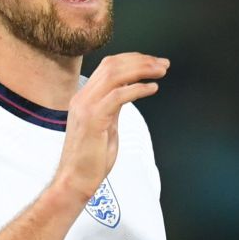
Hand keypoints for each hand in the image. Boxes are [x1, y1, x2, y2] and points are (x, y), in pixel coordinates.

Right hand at [55, 53, 168, 200]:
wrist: (75, 179)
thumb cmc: (91, 158)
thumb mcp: (105, 125)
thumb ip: (113, 107)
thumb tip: (127, 93)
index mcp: (84, 97)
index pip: (109, 66)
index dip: (133, 60)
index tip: (153, 62)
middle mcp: (83, 97)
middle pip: (113, 65)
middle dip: (141, 60)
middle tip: (163, 64)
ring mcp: (86, 106)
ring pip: (115, 75)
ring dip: (142, 70)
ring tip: (161, 71)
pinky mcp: (93, 119)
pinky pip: (118, 95)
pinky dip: (138, 88)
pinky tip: (152, 88)